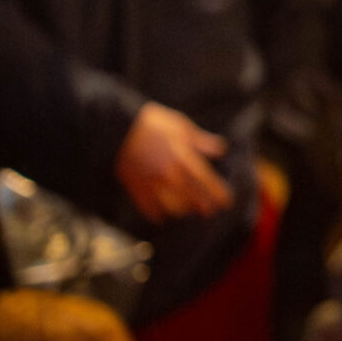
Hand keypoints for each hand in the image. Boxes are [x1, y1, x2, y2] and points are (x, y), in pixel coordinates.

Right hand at [115, 103, 231, 222]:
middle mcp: (169, 174)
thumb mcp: (180, 126)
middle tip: (210, 212)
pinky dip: (156, 214)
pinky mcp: (135, 186)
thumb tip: (220, 150)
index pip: (205, 180)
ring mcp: (151, 183)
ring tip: (187, 212)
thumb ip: (201, 141)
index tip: (226, 201)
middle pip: (191, 196)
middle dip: (203, 206)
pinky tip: (161, 217)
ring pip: (171, 205)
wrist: (115, 127)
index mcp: (182, 157)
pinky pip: (147, 207)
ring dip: (182, 211)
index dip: (217, 193)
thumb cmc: (151, 123)